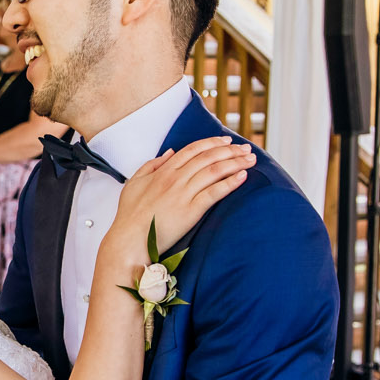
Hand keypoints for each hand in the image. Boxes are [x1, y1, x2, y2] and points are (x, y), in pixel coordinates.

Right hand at [108, 137, 254, 263]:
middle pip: (208, 157)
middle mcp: (175, 178)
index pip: (193, 150)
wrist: (129, 239)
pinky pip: (214, 193)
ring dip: (235, 163)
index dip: (212, 143)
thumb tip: (170, 152)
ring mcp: (183, 194)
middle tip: (246, 149)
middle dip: (230, 150)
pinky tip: (242, 177)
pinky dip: (230, 183)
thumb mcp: (134, 182)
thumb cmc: (129, 215)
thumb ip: (151, 164)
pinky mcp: (190, 211)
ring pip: (214, 171)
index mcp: (163, 171)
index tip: (228, 141)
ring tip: (250, 160)